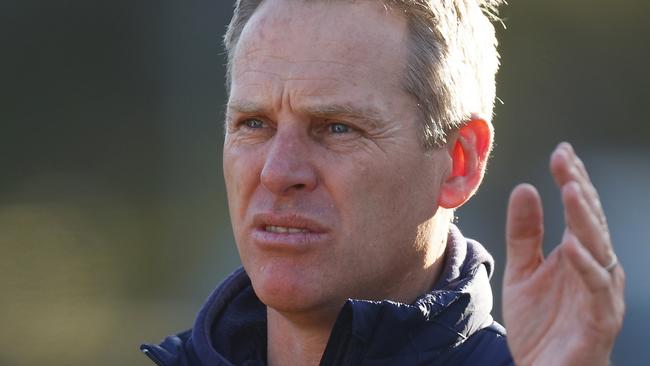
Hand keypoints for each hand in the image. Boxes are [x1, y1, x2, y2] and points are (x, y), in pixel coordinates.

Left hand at [503, 142, 624, 365]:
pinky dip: (587, 267)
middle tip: (566, 159)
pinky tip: (573, 246)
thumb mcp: (522, 271)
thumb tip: (526, 187)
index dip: (572, 180)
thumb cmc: (539, 324)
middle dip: (580, 188)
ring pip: (600, 249)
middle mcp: (595, 269)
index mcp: (578, 255)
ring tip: (572, 189)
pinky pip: (596, 290)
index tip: (561, 151)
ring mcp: (600, 294)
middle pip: (591, 222)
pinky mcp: (598, 321)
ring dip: (586, 219)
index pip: (579, 211)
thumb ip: (524, 233)